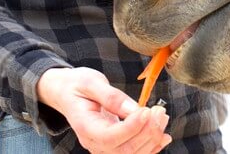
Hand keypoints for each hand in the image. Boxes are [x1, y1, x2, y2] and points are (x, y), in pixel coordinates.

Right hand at [37, 67, 170, 152]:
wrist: (66, 92)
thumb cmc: (77, 85)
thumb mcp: (91, 82)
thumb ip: (111, 96)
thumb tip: (134, 109)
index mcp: (85, 125)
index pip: (110, 137)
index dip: (131, 127)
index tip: (147, 111)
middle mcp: (93, 141)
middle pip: (124, 150)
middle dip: (147, 132)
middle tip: (159, 111)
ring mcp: (102, 146)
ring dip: (152, 138)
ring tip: (162, 117)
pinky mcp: (112, 144)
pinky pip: (133, 153)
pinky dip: (151, 147)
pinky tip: (163, 136)